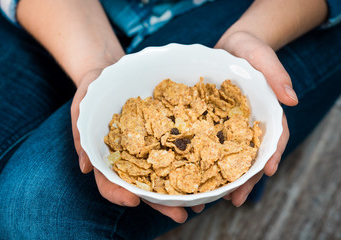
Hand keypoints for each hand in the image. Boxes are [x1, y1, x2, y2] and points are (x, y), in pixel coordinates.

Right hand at [70, 68, 203, 222]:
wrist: (112, 70)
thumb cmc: (93, 88)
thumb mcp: (81, 106)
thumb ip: (82, 136)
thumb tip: (86, 168)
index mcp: (108, 156)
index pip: (110, 181)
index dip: (119, 194)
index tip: (134, 201)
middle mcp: (131, 156)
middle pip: (144, 185)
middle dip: (162, 203)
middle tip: (181, 215)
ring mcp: (149, 145)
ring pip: (165, 172)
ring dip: (183, 189)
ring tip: (201, 201)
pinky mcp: (165, 132)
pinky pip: (178, 147)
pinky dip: (192, 159)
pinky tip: (208, 168)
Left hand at [215, 31, 297, 206]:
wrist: (229, 47)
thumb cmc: (250, 51)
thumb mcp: (263, 57)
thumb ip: (277, 75)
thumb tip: (291, 100)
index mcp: (266, 113)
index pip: (274, 138)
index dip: (272, 155)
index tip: (268, 171)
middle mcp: (249, 126)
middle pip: (250, 156)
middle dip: (244, 180)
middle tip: (235, 200)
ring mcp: (230, 127)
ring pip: (229, 157)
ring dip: (223, 179)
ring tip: (212, 200)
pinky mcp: (212, 124)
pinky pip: (208, 145)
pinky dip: (204, 162)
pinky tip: (194, 177)